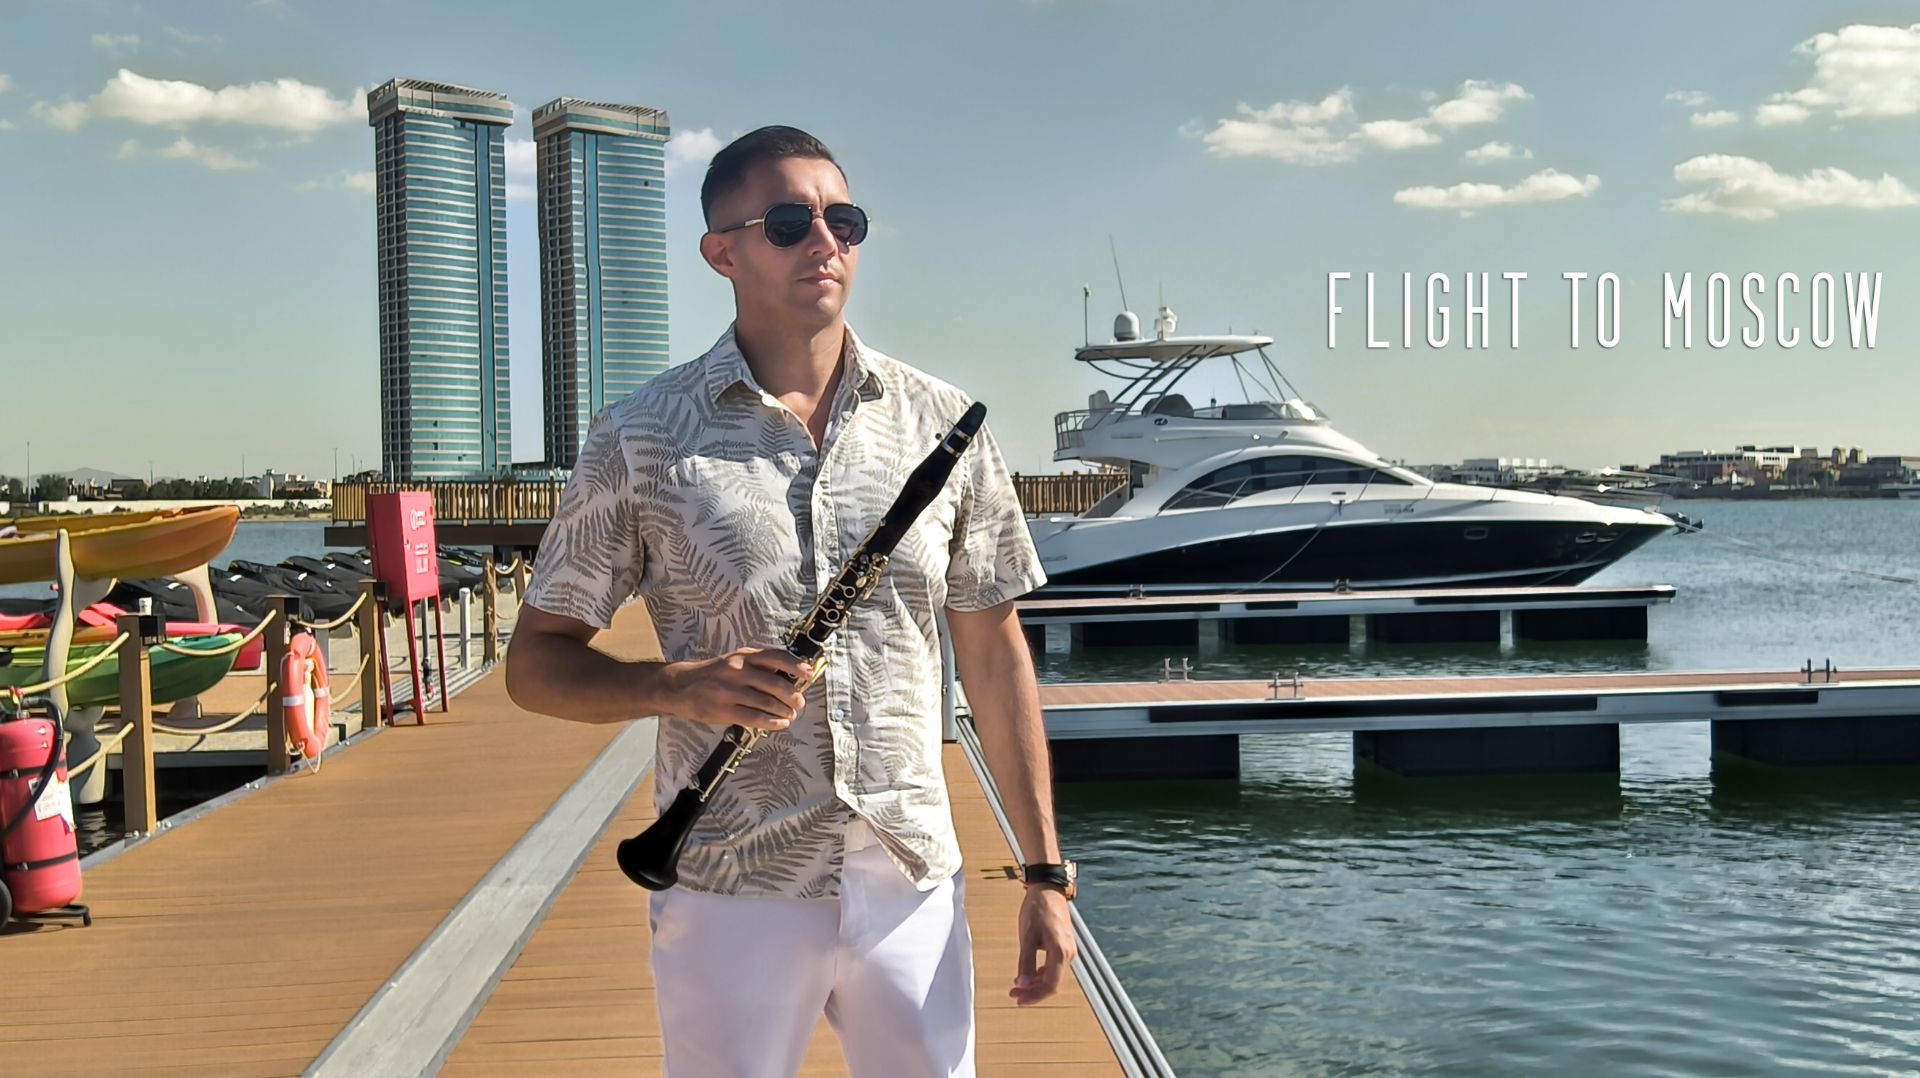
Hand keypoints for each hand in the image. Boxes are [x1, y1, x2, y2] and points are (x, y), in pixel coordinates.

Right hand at [660, 647, 812, 730]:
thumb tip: (789, 676)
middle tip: (799, 703)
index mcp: (743, 656)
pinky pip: (754, 718)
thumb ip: (758, 665)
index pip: (775, 657)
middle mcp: (738, 671)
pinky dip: (772, 723)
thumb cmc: (713, 674)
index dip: (796, 665)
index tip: (808, 674)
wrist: (680, 686)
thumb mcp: (734, 660)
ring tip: (791, 715)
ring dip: (784, 711)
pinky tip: (780, 724)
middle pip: (776, 683)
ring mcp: (730, 691)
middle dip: (793, 696)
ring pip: (767, 703)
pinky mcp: (724, 710)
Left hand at [1010, 885, 1076, 1005]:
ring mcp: (1067, 950)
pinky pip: (1053, 967)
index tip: (1019, 999)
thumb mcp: (1027, 936)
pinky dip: (1040, 973)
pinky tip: (1027, 974)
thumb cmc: (1038, 909)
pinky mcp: (1063, 945)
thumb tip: (1022, 983)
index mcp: (1061, 952)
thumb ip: (1025, 962)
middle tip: (1014, 993)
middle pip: (1052, 983)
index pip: (1050, 986)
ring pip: (1053, 976)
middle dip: (1032, 991)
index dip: (1034, 996)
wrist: (1047, 890)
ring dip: (1035, 983)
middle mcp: (1068, 954)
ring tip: (1017, 985)